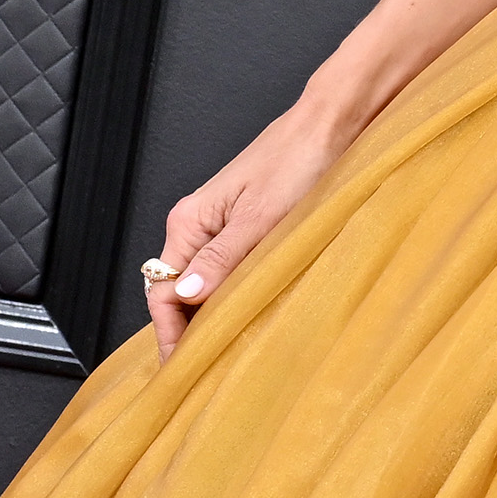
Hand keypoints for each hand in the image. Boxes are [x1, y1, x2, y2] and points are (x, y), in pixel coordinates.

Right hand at [141, 106, 350, 355]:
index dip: (171, 334)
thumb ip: (222, 260)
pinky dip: (238, 297)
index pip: (161, 292)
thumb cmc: (299, 159)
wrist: (335, 125)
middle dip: (190, 331)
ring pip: (208, 284)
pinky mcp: (252, 228)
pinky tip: (253, 316)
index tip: (184, 368)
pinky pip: (233, 272)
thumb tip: (186, 296)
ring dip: (216, 316)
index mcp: (190, 221)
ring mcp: (225, 227)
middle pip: (180, 292)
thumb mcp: (260, 218)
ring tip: (230, 353)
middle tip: (207, 372)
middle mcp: (200, 225)